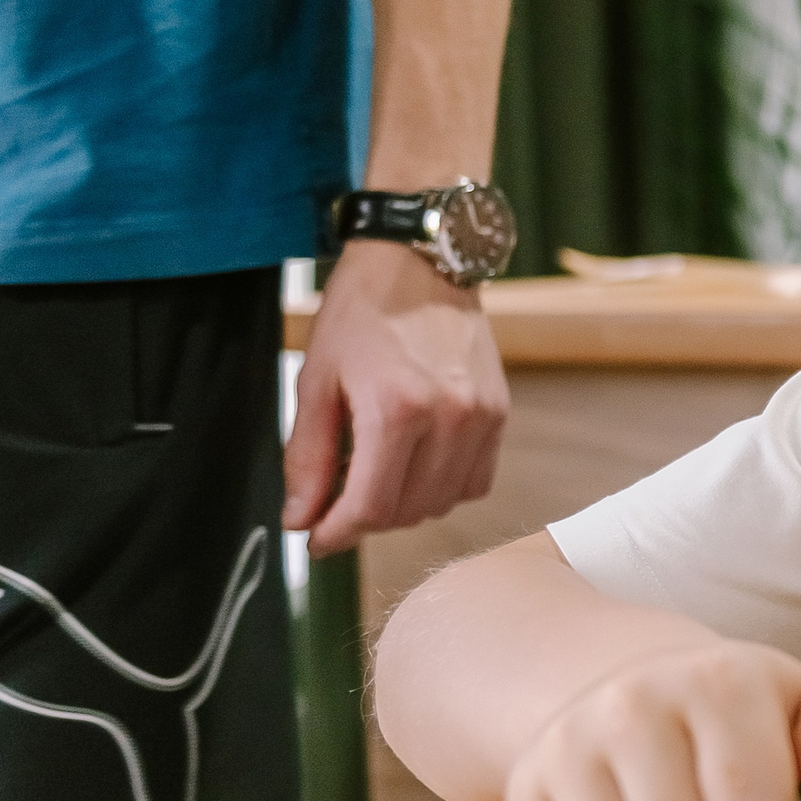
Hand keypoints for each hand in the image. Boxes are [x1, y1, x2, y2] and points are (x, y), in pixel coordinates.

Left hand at [284, 240, 508, 555]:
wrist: (421, 262)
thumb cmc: (362, 313)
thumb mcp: (316, 380)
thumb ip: (308, 457)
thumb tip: (301, 519)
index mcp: (397, 408)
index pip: (371, 507)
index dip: (337, 534)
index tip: (317, 538)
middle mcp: (450, 417)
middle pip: (408, 511)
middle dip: (366, 519)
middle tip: (337, 502)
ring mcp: (482, 417)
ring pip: (443, 503)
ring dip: (405, 505)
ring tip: (376, 476)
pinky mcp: (499, 413)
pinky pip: (475, 481)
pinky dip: (443, 487)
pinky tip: (417, 464)